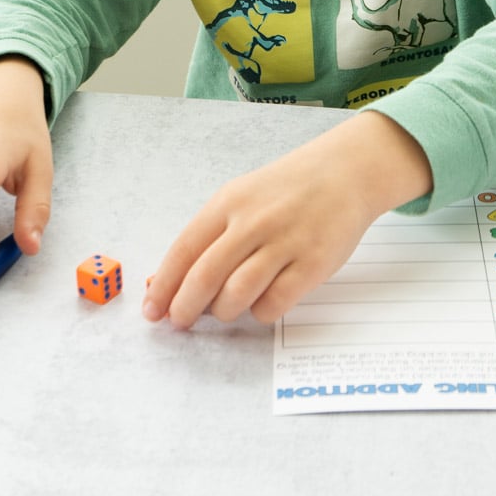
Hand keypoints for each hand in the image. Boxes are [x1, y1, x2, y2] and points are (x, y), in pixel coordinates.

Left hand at [143, 111, 431, 328]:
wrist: (343, 173)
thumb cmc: (285, 191)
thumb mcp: (240, 199)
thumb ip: (206, 238)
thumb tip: (161, 281)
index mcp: (229, 203)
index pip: (184, 250)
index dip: (163, 285)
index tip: (151, 310)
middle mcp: (253, 222)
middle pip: (205, 277)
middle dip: (185, 307)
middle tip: (180, 322)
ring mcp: (285, 243)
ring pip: (236, 295)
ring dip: (222, 312)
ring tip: (223, 310)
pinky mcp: (312, 264)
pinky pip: (273, 304)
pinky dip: (259, 312)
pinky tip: (261, 303)